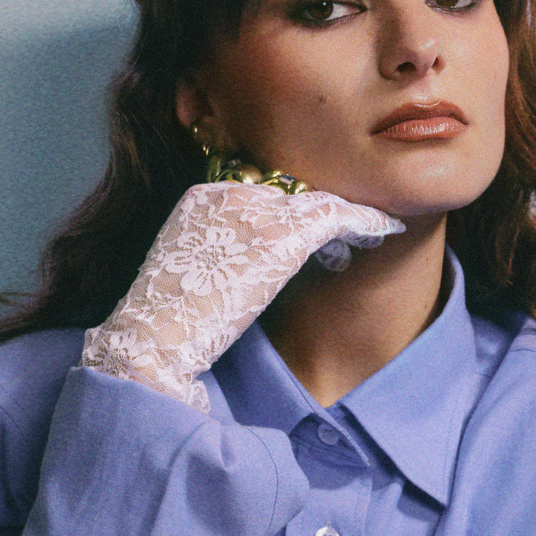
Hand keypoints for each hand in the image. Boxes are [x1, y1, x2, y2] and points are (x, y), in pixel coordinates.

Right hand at [81, 181, 402, 409]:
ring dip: (348, 214)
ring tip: (373, 226)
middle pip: (292, 190)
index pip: (262, 190)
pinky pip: (335, 216)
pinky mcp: (279, 236)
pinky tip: (385, 227)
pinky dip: (364, 220)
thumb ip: (220, 258)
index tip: (314, 229)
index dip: (294, 209)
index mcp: (201, 199)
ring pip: (317, 199)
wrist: (151, 345)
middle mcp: (228, 193)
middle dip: (322, 210)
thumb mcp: (188, 276)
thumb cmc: (167, 329)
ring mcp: (255, 211)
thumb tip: (250, 269)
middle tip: (352, 226)